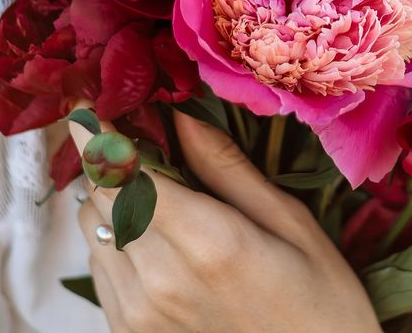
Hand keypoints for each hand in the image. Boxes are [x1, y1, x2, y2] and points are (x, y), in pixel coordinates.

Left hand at [67, 105, 383, 332]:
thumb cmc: (320, 300)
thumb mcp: (291, 222)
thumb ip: (227, 167)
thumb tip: (179, 115)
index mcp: (207, 242)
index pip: (124, 172)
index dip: (98, 133)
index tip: (90, 100)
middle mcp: (160, 280)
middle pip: (100, 196)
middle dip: (111, 159)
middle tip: (139, 135)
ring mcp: (139, 314)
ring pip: (94, 230)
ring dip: (112, 199)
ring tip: (156, 189)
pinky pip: (101, 268)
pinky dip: (117, 239)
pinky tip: (159, 236)